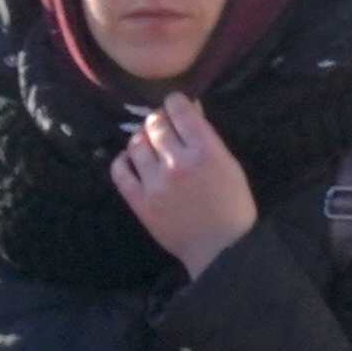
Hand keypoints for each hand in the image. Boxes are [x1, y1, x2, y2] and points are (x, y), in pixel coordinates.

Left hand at [111, 93, 259, 273]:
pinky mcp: (139, 202)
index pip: (180, 111)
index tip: (174, 103)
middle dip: (159, 119)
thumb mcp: (229, 164)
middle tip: (162, 125)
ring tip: (150, 144)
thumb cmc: (232, 205)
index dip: (175, 102)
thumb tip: (190, 109)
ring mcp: (154, 184)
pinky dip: (123, 160)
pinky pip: (119, 171)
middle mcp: (177, 163)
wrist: (219, 248)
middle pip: (155, 124)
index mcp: (205, 151)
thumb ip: (207, 137)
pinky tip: (132, 160)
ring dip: (142, 138)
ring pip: (135, 144)